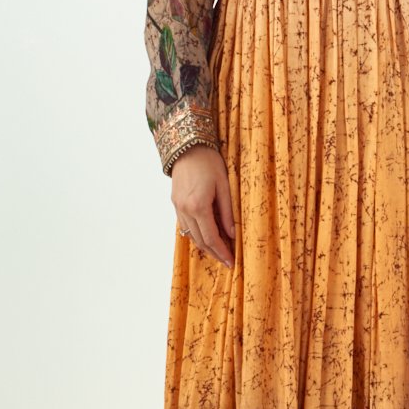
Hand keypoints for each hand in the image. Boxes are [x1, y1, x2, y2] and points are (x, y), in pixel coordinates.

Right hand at [171, 146, 234, 267]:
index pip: (212, 237)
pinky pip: (185, 225)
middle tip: (227, 261)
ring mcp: (178, 206)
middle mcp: (185, 209)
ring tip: (218, 252)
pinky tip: (206, 236)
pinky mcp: (175, 202)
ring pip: (191, 234)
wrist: (188, 146)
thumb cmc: (209, 162)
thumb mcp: (224, 186)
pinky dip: (196, 234)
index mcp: (198, 206)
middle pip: (200, 240)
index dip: (222, 252)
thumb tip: (232, 234)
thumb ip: (227, 212)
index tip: (231, 262)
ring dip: (204, 245)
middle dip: (214, 253)